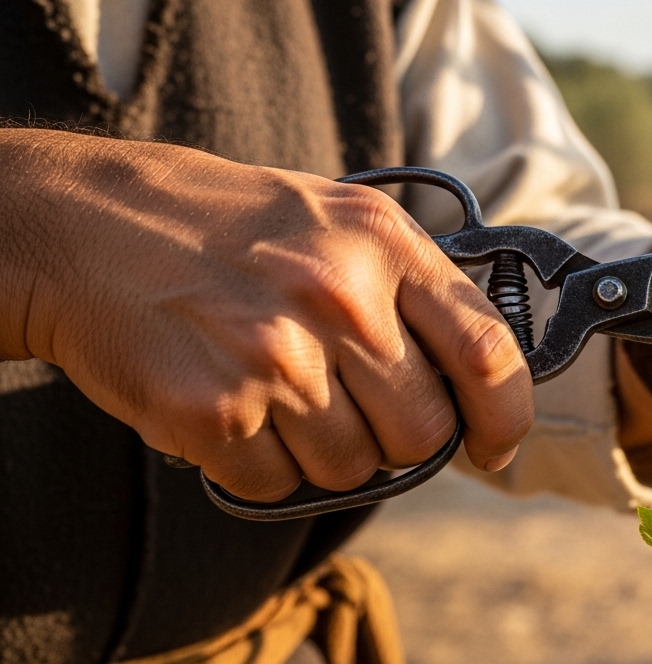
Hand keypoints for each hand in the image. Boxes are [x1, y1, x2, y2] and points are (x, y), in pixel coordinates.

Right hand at [0, 130, 533, 500]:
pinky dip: (260, 466)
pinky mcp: (216, 412)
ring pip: (351, 469)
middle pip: (421, 432)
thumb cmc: (231, 227)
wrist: (91, 225)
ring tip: (277, 391)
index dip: (504, 416)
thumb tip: (479, 379)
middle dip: (396, 438)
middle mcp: (341, 301)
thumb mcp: (343, 220)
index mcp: (386, 246)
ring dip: (322, 452)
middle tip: (350, 405)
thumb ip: (415, 289)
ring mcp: (277, 359)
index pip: (488, 355)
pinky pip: (277, 486)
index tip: (492, 442)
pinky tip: (234, 407)